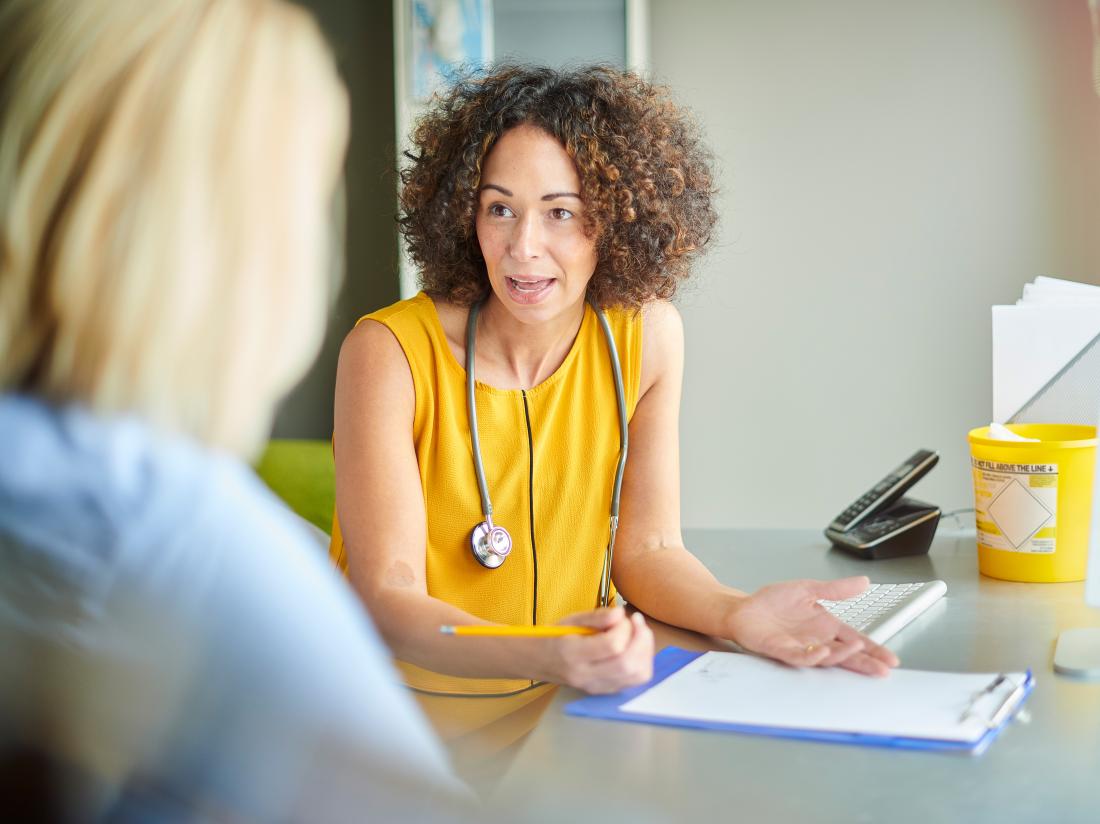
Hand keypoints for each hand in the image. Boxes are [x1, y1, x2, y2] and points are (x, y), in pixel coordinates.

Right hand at [545, 606, 653, 693]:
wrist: (540, 662)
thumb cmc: (555, 637)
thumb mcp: (571, 620)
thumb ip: (597, 616)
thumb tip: (620, 613)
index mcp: (573, 654)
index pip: (612, 645)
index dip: (624, 628)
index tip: (622, 616)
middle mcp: (587, 676)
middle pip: (628, 664)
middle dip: (641, 639)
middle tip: (636, 622)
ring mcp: (598, 687)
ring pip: (636, 676)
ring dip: (645, 651)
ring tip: (639, 633)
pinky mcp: (606, 691)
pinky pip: (635, 680)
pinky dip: (642, 661)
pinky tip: (635, 647)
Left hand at [726, 577, 899, 676]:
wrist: (744, 608)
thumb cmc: (773, 602)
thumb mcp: (809, 589)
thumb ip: (836, 589)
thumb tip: (863, 582)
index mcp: (825, 626)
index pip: (854, 639)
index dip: (873, 649)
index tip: (890, 659)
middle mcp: (816, 640)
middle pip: (845, 654)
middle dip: (865, 662)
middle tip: (882, 669)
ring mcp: (800, 647)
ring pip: (826, 657)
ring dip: (841, 656)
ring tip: (857, 650)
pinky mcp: (781, 650)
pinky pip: (800, 657)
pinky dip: (812, 657)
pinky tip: (824, 653)